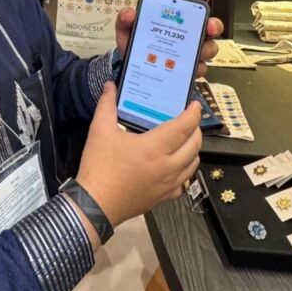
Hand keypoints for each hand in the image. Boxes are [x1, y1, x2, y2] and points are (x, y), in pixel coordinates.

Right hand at [76, 83, 201, 230]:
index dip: (193, 114)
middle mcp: (167, 166)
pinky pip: (184, 182)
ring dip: (193, 149)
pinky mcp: (164, 197)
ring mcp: (168, 184)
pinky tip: (176, 165)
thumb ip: (106, 105)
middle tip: (189, 120)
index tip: (194, 105)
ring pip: (193, 163)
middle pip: (194, 145)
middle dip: (196, 129)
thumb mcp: (99, 131)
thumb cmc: (99, 167)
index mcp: (154, 148)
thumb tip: (110, 86)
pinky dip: (185, 170)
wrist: (95, 204)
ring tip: (184, 140)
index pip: (184, 127)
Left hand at [114, 0, 223, 68]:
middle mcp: (188, 33)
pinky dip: (196, 69)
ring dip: (206, 49)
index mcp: (175, 18)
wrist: (132, 69)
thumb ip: (125, 19)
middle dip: (213, 25)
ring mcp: (191, 52)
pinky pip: (200, 69)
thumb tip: (130, 14)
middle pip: (210, 26)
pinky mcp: (190, 69)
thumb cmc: (134, 43)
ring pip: (209, 48)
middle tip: (209, 27)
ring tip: (197, 53)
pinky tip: (188, 70)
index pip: (193, 3)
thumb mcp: (126, 29)